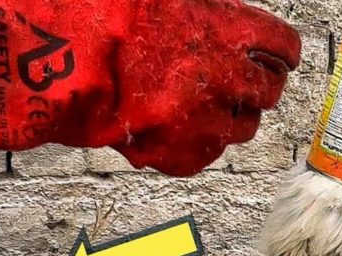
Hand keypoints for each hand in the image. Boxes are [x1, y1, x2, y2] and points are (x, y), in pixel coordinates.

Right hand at [0, 0, 299, 175]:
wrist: (57, 62)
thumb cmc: (103, 15)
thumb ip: (206, 10)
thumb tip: (219, 19)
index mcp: (228, 31)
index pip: (284, 46)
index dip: (280, 50)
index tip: (277, 54)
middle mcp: (226, 80)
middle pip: (269, 91)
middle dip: (259, 84)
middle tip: (245, 80)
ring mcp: (205, 122)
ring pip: (243, 128)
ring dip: (231, 115)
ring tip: (204, 103)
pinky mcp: (182, 154)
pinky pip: (207, 154)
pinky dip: (198, 141)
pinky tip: (177, 124)